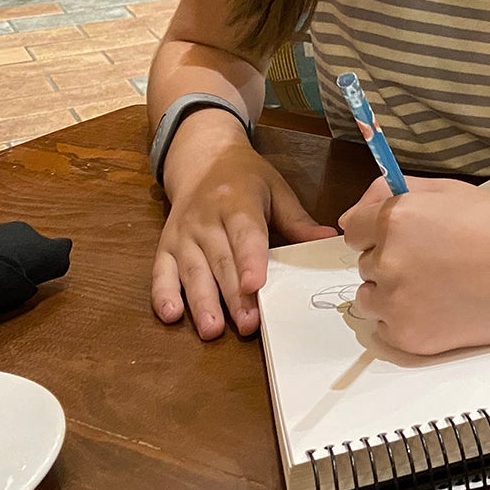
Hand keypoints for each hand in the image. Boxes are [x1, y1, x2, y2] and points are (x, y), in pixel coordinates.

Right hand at [152, 112, 336, 338]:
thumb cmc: (246, 179)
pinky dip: (163, 295)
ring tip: (213, 329)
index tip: (254, 285)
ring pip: (192, 271)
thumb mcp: (276, 190)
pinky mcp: (165, 247)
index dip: (250, 260)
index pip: (245, 234)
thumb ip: (298, 220)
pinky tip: (172, 316)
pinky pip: (161, 273)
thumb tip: (328, 240)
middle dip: (232, 295)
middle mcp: (206, 219)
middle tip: (247, 324)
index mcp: (237, 202)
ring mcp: (182, 235)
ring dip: (202, 302)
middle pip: (220, 260)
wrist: (202, 160)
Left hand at [341, 178, 489, 354]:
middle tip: (438, 262)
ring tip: (441, 288)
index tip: (404, 237)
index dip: (377, 231)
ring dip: (394, 294)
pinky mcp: (410, 338)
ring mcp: (397, 302)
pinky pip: (386, 330)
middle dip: (392, 262)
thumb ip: (396, 191)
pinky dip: (408, 322)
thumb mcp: (451, 192)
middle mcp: (387, 260)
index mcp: (395, 218)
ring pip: (371, 299)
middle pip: (365, 264)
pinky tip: (444, 310)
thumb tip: (361, 207)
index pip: (352, 228)